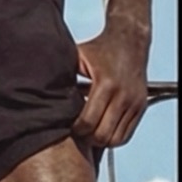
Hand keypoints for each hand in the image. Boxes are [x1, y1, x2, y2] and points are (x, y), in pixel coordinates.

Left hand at [72, 31, 148, 148]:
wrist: (129, 40)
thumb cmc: (100, 48)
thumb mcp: (78, 56)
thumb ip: (63, 74)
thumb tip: (40, 90)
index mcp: (105, 83)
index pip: (88, 121)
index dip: (76, 130)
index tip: (68, 127)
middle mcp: (122, 95)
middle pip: (102, 135)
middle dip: (87, 138)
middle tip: (78, 133)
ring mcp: (134, 102)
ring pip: (116, 139)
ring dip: (101, 141)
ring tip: (90, 132)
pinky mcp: (141, 106)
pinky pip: (127, 134)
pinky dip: (114, 138)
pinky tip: (102, 129)